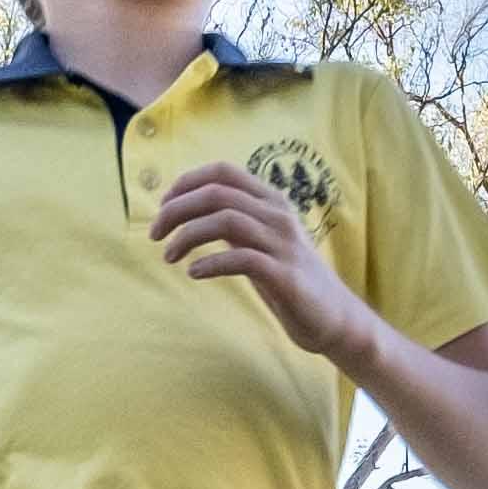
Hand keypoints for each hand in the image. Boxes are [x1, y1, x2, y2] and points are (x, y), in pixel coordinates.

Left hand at [154, 164, 378, 369]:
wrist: (333, 317)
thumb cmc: (289, 278)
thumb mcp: (259, 241)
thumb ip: (233, 221)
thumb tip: (190, 209)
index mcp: (271, 201)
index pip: (223, 171)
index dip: (187, 182)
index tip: (163, 205)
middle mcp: (278, 215)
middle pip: (217, 194)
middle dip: (177, 210)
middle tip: (154, 233)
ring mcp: (282, 243)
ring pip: (226, 220)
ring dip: (187, 236)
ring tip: (167, 256)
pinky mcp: (284, 275)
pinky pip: (241, 259)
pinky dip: (211, 263)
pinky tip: (194, 273)